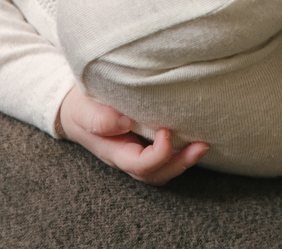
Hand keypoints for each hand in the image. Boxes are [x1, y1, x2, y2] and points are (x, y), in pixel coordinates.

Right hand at [57, 86, 207, 184]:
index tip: (166, 131)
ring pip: (163, 169)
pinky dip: (182, 151)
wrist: (77, 108)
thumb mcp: (83, 110)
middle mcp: (128, 158)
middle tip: (201, 145)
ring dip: (185, 160)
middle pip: (156, 174)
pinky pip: (166, 157)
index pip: (139, 164)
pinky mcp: (146, 144)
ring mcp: (138, 153)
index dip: (158, 154)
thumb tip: (125, 122)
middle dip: (180, 163)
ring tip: (203, 144)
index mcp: (114, 152)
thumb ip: (99, 118)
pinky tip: (195, 137)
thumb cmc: (82, 107)